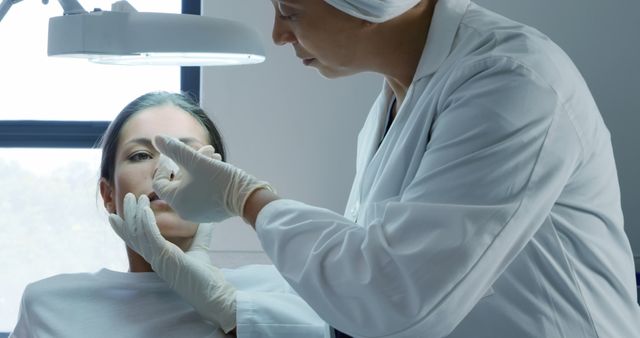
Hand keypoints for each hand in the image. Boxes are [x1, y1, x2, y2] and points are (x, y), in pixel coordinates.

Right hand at [109, 193, 236, 332]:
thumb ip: (200, 235)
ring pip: (139, 233)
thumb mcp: (200, 249)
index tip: (125, 211)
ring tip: (135, 197)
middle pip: (134, 234)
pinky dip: (146, 222)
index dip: (130, 225)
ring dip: (135, 214)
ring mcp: (158, 258)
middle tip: (128, 196)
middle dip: (129, 215)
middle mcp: (155, 258)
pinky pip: (150, 236)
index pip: (139, 239)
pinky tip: (145, 209)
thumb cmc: (205, 277)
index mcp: (159, 257)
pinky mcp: (165, 257)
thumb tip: (206, 220)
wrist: (213, 293)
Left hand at [153, 135, 273, 222]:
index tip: (175, 154)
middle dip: (189, 162)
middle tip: (203, 149)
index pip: (160, 183)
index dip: (165, 165)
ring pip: (192, 185)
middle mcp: (185, 211)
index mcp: (177, 201)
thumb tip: (157, 138)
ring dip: (200, 167)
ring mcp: (199, 213)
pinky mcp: (212, 212)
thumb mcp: (196, 161)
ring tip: (214, 154)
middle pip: (179, 182)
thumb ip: (175, 150)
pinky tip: (218, 165)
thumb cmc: (220, 180)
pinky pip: (202, 193)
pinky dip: (206, 179)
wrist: (248, 197)